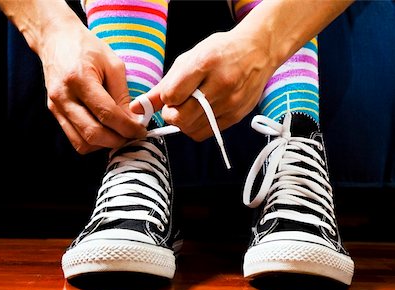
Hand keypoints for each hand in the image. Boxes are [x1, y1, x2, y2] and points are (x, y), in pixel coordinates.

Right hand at [39, 22, 145, 152]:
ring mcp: (56, 107)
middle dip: (118, 140)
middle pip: (93, 133)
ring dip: (104, 145)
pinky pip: (75, 140)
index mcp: (79, 79)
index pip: (107, 114)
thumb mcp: (113, 64)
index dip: (127, 128)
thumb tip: (133, 122)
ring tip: (119, 135)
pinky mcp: (55, 113)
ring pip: (83, 143)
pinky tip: (105, 133)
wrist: (55, 38)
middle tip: (132, 135)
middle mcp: (64, 96)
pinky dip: (93, 143)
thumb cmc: (87, 47)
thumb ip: (122, 95)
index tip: (141, 131)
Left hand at [130, 29, 272, 140]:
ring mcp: (230, 102)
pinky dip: (196, 128)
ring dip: (184, 123)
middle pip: (181, 117)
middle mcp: (219, 84)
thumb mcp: (189, 60)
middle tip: (176, 107)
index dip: (166, 99)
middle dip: (172, 115)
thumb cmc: (219, 53)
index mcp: (204, 63)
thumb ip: (163, 85)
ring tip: (189, 109)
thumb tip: (137, 107)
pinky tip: (200, 115)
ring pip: (192, 129)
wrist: (258, 52)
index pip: (172, 95)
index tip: (171, 95)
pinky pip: (206, 133)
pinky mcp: (236, 116)